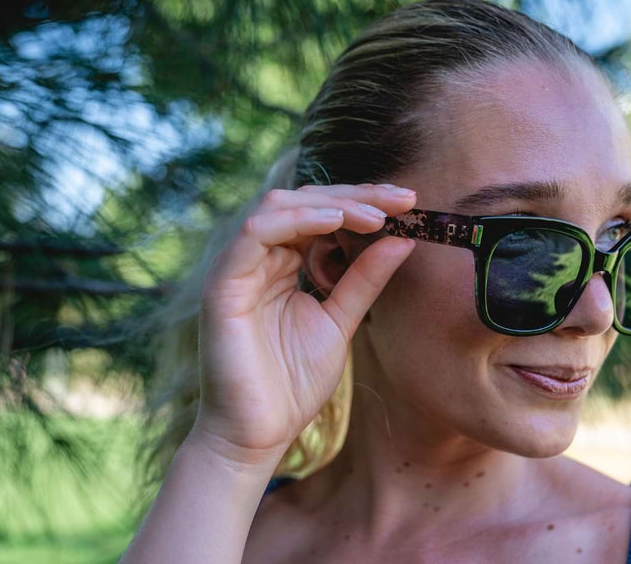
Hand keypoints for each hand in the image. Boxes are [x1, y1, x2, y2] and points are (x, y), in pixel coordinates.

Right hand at [191, 182, 416, 466]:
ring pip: (278, 206)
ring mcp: (236, 269)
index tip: (408, 203)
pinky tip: (335, 222)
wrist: (257, 436)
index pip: (319, 213)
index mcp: (280, 264)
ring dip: (332, 204)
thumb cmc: (292, 384)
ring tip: (376, 216)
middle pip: (303, 200)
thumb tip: (402, 240)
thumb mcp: (341, 321)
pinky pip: (254, 234)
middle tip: (403, 199)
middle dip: (356, 195)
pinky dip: (297, 220)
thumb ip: (364, 280)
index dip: (363, 202)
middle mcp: (256, 259)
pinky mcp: (222, 286)